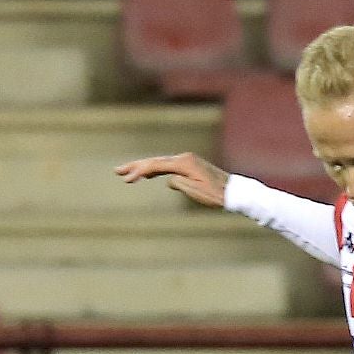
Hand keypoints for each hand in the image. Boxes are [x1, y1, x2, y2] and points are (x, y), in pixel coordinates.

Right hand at [114, 153, 229, 208]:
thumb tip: (168, 180)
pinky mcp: (190, 165)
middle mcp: (184, 158)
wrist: (235, 191)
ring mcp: (187, 160)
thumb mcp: (196, 192)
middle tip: (118, 171)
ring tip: (128, 174)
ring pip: (161, 163)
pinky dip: (157, 170)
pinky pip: (169, 166)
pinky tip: (149, 175)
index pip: (156, 166)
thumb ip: (179, 183)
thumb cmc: (217, 194)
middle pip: (155, 161)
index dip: (140, 172)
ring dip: (144, 168)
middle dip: (136, 167)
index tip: (127, 179)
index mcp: (184, 163)